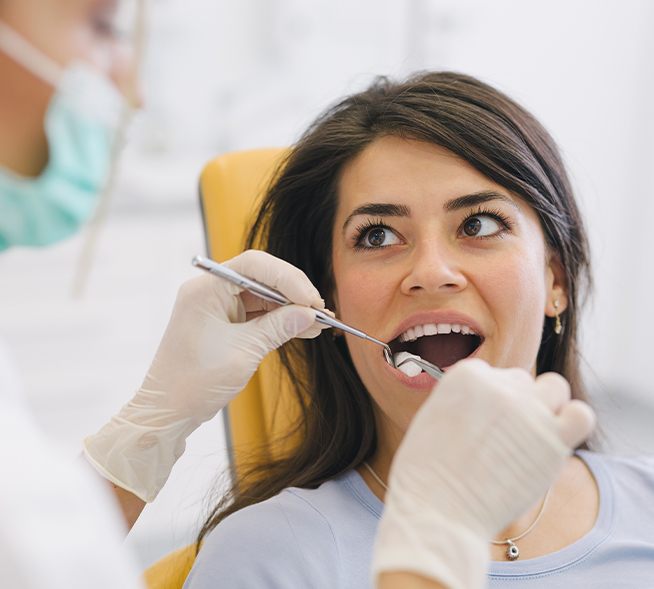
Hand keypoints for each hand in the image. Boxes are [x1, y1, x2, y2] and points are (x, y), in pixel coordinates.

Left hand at [83, 250, 326, 501]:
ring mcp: (217, 307)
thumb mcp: (243, 353)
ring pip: (263, 296)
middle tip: (319, 311)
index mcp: (206, 289)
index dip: (288, 278)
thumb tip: (310, 314)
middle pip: (261, 277)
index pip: (254, 266)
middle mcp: (210, 291)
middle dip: (292, 292)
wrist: (168, 412)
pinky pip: (258, 314)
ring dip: (291, 308)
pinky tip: (304, 328)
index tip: (311, 300)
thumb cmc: (194, 382)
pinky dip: (280, 321)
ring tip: (319, 322)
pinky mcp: (224, 323)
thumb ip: (278, 327)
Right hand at [373, 359, 594, 588]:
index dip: (488, 401)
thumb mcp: (433, 416)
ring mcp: (529, 411)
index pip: (493, 374)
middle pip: (522, 381)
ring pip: (555, 388)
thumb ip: (465, 400)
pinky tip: (555, 442)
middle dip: (515, 405)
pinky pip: (581, 416)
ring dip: (547, 406)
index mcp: (467, 375)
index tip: (480, 426)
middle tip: (502, 439)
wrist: (437, 511)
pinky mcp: (554, 441)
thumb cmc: (427, 473)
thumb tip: (490, 402)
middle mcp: (499, 386)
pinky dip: (572, 423)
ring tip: (530, 436)